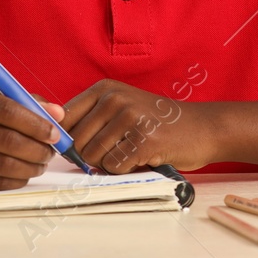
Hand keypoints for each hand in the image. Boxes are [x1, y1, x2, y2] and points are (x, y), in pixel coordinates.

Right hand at [0, 84, 63, 190]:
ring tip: (42, 161)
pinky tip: (25, 172)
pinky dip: (18, 179)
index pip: (8, 110)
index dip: (37, 123)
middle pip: (9, 140)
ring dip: (32, 165)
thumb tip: (58, 113)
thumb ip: (25, 102)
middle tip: (52, 150)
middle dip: (39, 148)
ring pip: (5, 164)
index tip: (55, 132)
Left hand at [59, 80, 206, 173]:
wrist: (203, 127)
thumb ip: (90, 120)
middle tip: (116, 150)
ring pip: (93, 157)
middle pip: (76, 142)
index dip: (66, 140)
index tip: (81, 147)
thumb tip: (54, 145)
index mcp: (105, 88)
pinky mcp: (143, 139)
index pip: (63, 119)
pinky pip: (113, 167)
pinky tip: (143, 156)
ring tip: (132, 151)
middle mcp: (115, 97)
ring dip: (109, 163)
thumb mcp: (122, 108)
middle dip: (91, 156)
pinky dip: (125, 170)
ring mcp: (130, 116)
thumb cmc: (158, 123)